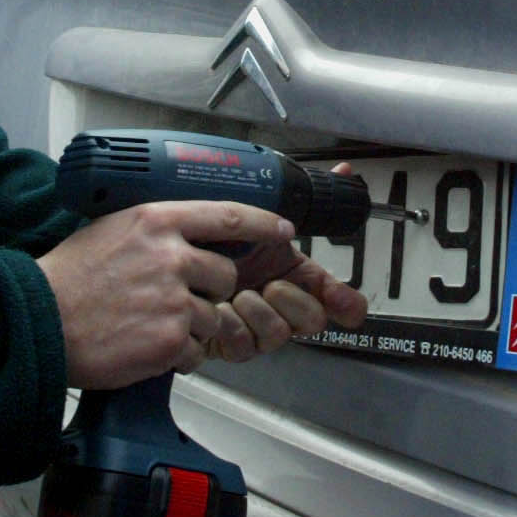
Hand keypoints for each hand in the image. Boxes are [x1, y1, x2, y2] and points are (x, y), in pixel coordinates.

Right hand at [37, 200, 294, 388]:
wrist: (39, 322)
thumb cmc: (67, 279)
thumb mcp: (111, 229)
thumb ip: (154, 230)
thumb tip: (185, 232)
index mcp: (156, 221)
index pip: (229, 215)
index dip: (262, 223)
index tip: (281, 228)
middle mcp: (170, 255)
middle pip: (226, 274)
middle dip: (211, 290)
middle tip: (174, 299)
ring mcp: (173, 299)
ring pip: (214, 315)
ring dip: (192, 326)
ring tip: (149, 324)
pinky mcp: (170, 339)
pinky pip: (197, 348)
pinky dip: (178, 353)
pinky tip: (145, 344)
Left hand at [207, 160, 369, 363]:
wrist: (169, 262)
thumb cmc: (213, 240)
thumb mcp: (255, 217)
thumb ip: (303, 199)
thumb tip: (345, 170)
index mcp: (294, 274)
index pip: (339, 300)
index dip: (347, 302)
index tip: (340, 299)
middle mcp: (280, 304)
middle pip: (314, 320)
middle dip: (294, 303)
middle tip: (271, 285)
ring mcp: (257, 327)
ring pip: (279, 335)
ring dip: (259, 312)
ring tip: (237, 294)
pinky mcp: (231, 344)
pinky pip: (245, 346)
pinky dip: (232, 325)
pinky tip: (220, 310)